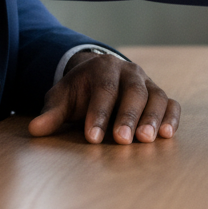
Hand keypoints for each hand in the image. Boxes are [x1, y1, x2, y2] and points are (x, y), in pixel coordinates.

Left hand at [28, 51, 179, 145]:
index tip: (93, 137)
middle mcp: (130, 72)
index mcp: (104, 68)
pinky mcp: (159, 95)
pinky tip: (166, 134)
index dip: (99, 113)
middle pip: (134, 92)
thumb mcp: (62, 97)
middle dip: (128, 116)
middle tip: (123, 140)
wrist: (99, 77)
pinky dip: (171, 118)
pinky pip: (171, 104)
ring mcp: (148, 82)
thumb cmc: (80, 92)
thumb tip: (36, 129)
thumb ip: (52, 112)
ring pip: (156, 97)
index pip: (104, 90)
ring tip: (146, 139)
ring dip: (152, 118)